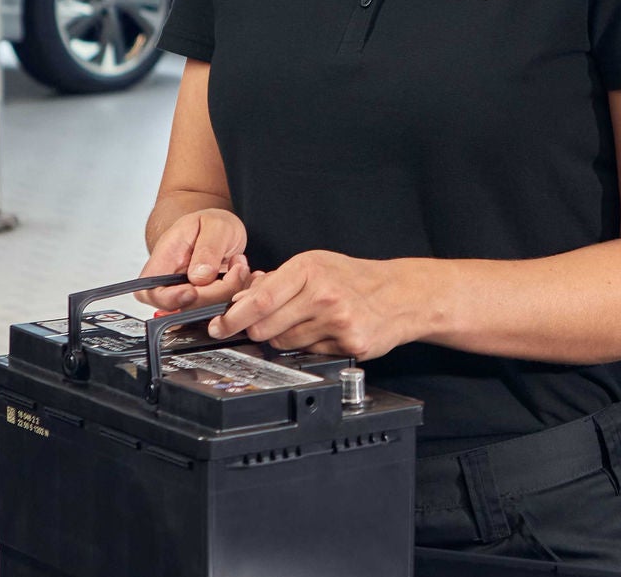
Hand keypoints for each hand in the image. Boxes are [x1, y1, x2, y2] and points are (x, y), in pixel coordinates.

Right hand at [135, 208, 250, 310]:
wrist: (220, 228)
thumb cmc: (211, 223)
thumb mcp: (216, 226)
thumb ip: (207, 250)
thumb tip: (198, 278)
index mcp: (164, 260)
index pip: (151, 292)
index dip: (170, 299)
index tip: (193, 291)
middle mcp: (172, 281)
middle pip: (182, 306)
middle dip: (214, 293)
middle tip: (236, 269)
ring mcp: (188, 292)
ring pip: (204, 309)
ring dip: (229, 291)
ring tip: (238, 265)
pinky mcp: (205, 299)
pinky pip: (218, 306)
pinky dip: (234, 294)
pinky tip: (239, 274)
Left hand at [207, 250, 415, 360]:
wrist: (402, 294)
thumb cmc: (355, 278)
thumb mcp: (316, 266)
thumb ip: (277, 282)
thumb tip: (241, 302)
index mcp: (310, 269)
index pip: (259, 301)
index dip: (232, 318)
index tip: (218, 327)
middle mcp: (324, 294)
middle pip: (265, 327)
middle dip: (256, 330)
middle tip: (262, 325)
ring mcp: (338, 321)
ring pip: (285, 343)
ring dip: (285, 337)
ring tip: (308, 322)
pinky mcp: (350, 344)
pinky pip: (311, 353)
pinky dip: (312, 346)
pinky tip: (328, 332)